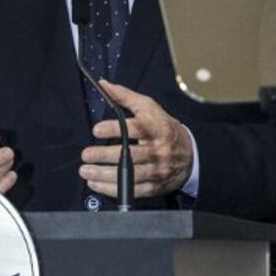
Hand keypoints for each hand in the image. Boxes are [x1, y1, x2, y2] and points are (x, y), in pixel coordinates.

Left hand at [79, 80, 193, 198]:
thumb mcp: (148, 107)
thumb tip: (103, 85)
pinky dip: (111, 189)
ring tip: (85, 171)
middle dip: (104, 155)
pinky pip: (132, 190)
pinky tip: (96, 183)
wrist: (190, 154)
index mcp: (156, 128)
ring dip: (104, 175)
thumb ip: (125, 96)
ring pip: (129, 175)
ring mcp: (156, 170)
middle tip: (86, 154)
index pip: (135, 128)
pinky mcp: (154, 186)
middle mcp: (157, 150)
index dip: (114, 129)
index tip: (96, 130)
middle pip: (129, 154)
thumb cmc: (163, 127)